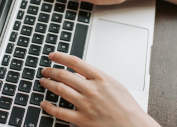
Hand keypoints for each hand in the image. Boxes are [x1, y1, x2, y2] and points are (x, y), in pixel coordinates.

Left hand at [39, 52, 159, 126]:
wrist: (133, 125)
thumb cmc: (125, 104)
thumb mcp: (113, 83)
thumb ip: (95, 76)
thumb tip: (79, 71)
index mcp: (99, 78)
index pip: (75, 62)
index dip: (60, 57)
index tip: (53, 56)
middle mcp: (91, 89)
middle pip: (64, 75)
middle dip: (51, 70)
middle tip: (45, 70)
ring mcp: (86, 104)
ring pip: (59, 90)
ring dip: (48, 84)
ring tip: (43, 81)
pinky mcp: (82, 120)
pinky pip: (60, 112)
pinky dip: (49, 107)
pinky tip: (44, 103)